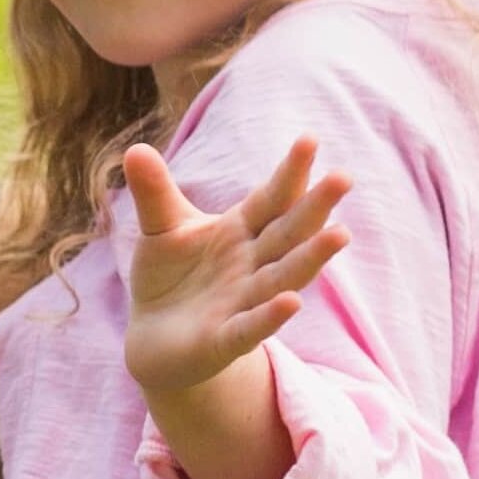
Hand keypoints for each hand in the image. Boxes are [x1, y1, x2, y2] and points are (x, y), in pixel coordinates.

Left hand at [119, 137, 347, 401]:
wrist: (154, 339)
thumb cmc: (169, 277)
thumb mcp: (160, 229)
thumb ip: (154, 192)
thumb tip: (135, 148)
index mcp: (240, 231)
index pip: (271, 199)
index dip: (290, 172)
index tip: (309, 138)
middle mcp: (252, 264)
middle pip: (288, 233)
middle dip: (315, 207)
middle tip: (343, 177)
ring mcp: (243, 302)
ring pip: (283, 277)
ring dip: (310, 258)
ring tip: (340, 234)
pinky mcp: (225, 340)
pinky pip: (251, 327)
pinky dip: (270, 316)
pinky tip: (292, 302)